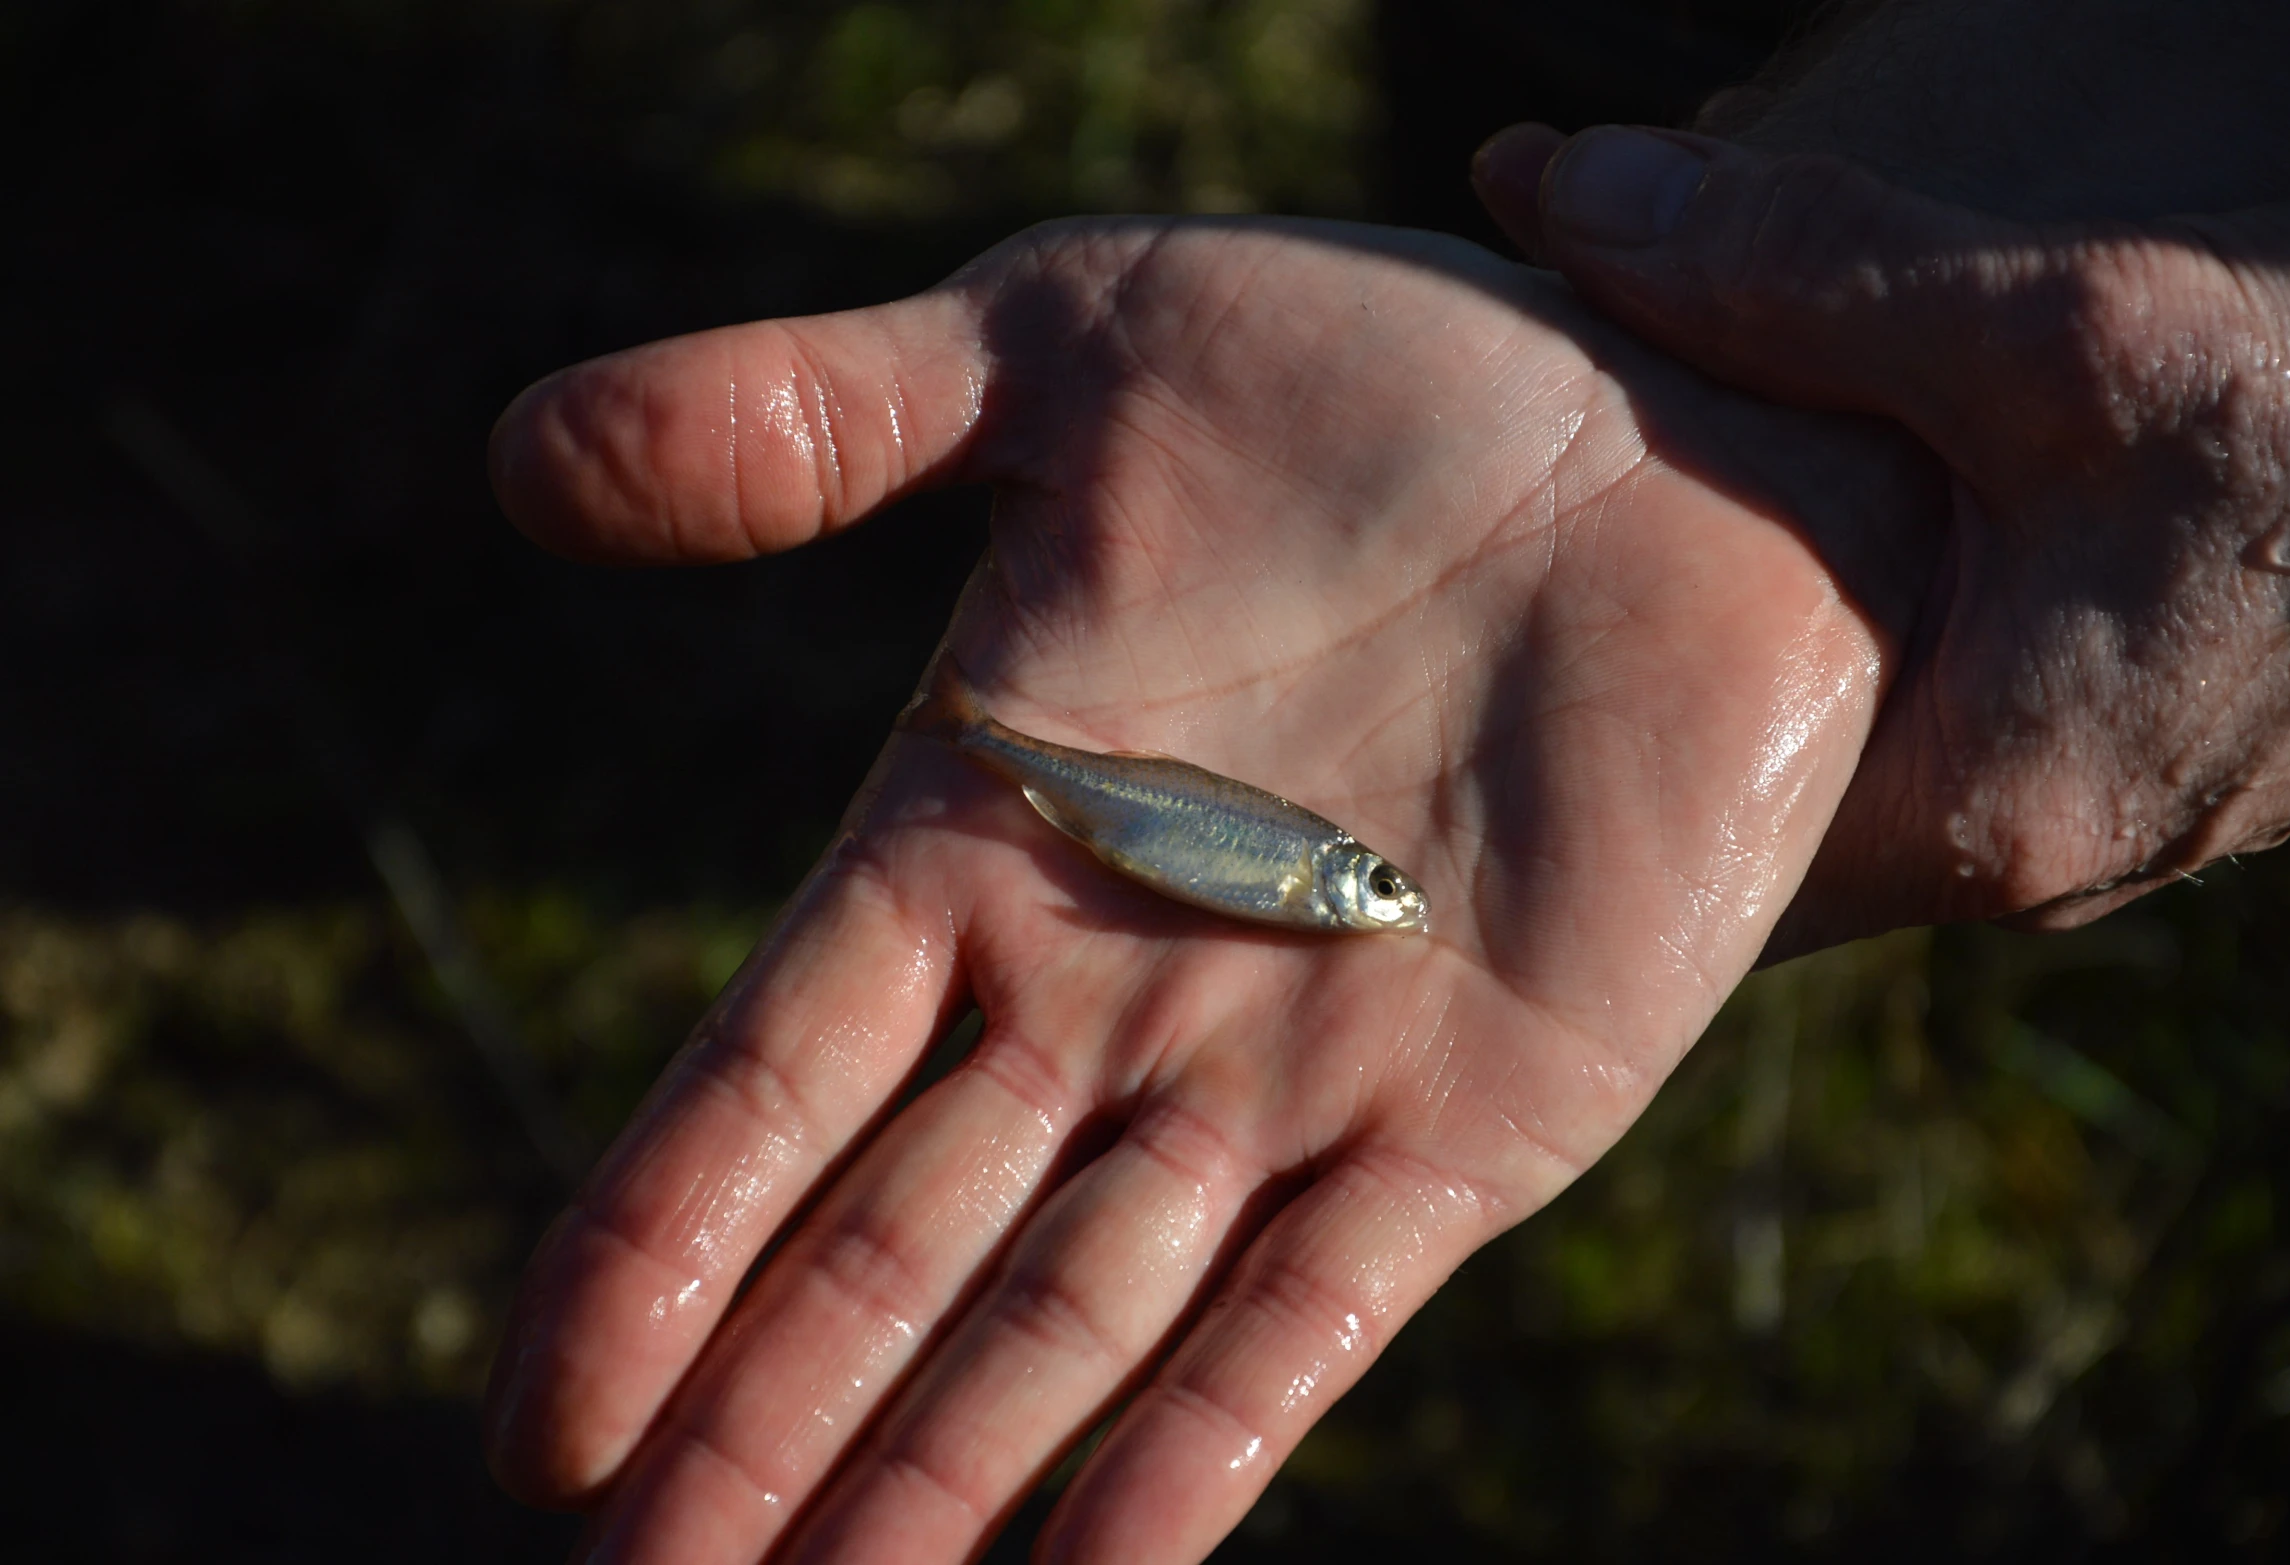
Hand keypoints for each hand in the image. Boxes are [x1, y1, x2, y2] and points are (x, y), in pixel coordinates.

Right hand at [480, 217, 1923, 1562]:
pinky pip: (1311, 1322)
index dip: (653, 1245)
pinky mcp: (1478, 1121)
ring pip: (1073, 1327)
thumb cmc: (1375, 371)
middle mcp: (1113, 987)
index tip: (536, 1420)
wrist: (1677, 422)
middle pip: (894, 1255)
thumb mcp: (1061, 346)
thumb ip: (805, 416)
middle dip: (762, 1429)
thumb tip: (516, 462)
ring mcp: (1294, 1071)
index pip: (770, 1075)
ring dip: (937, 1487)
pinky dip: (1196, 1462)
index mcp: (989, 827)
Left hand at [1477, 123, 2289, 953]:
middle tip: (1462, 583)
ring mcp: (2092, 790)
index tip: (1431, 660)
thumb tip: (1551, 189)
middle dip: (1615, 687)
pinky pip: (1930, 686)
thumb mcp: (2067, 321)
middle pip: (1746, 794)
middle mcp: (2031, 841)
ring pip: (1837, 735)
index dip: (1543, 755)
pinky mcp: (2134, 717)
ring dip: (1727, 637)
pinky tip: (1773, 509)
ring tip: (1571, 532)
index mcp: (1992, 803)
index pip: (1686, 852)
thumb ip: (1793, 266)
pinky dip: (1841, 608)